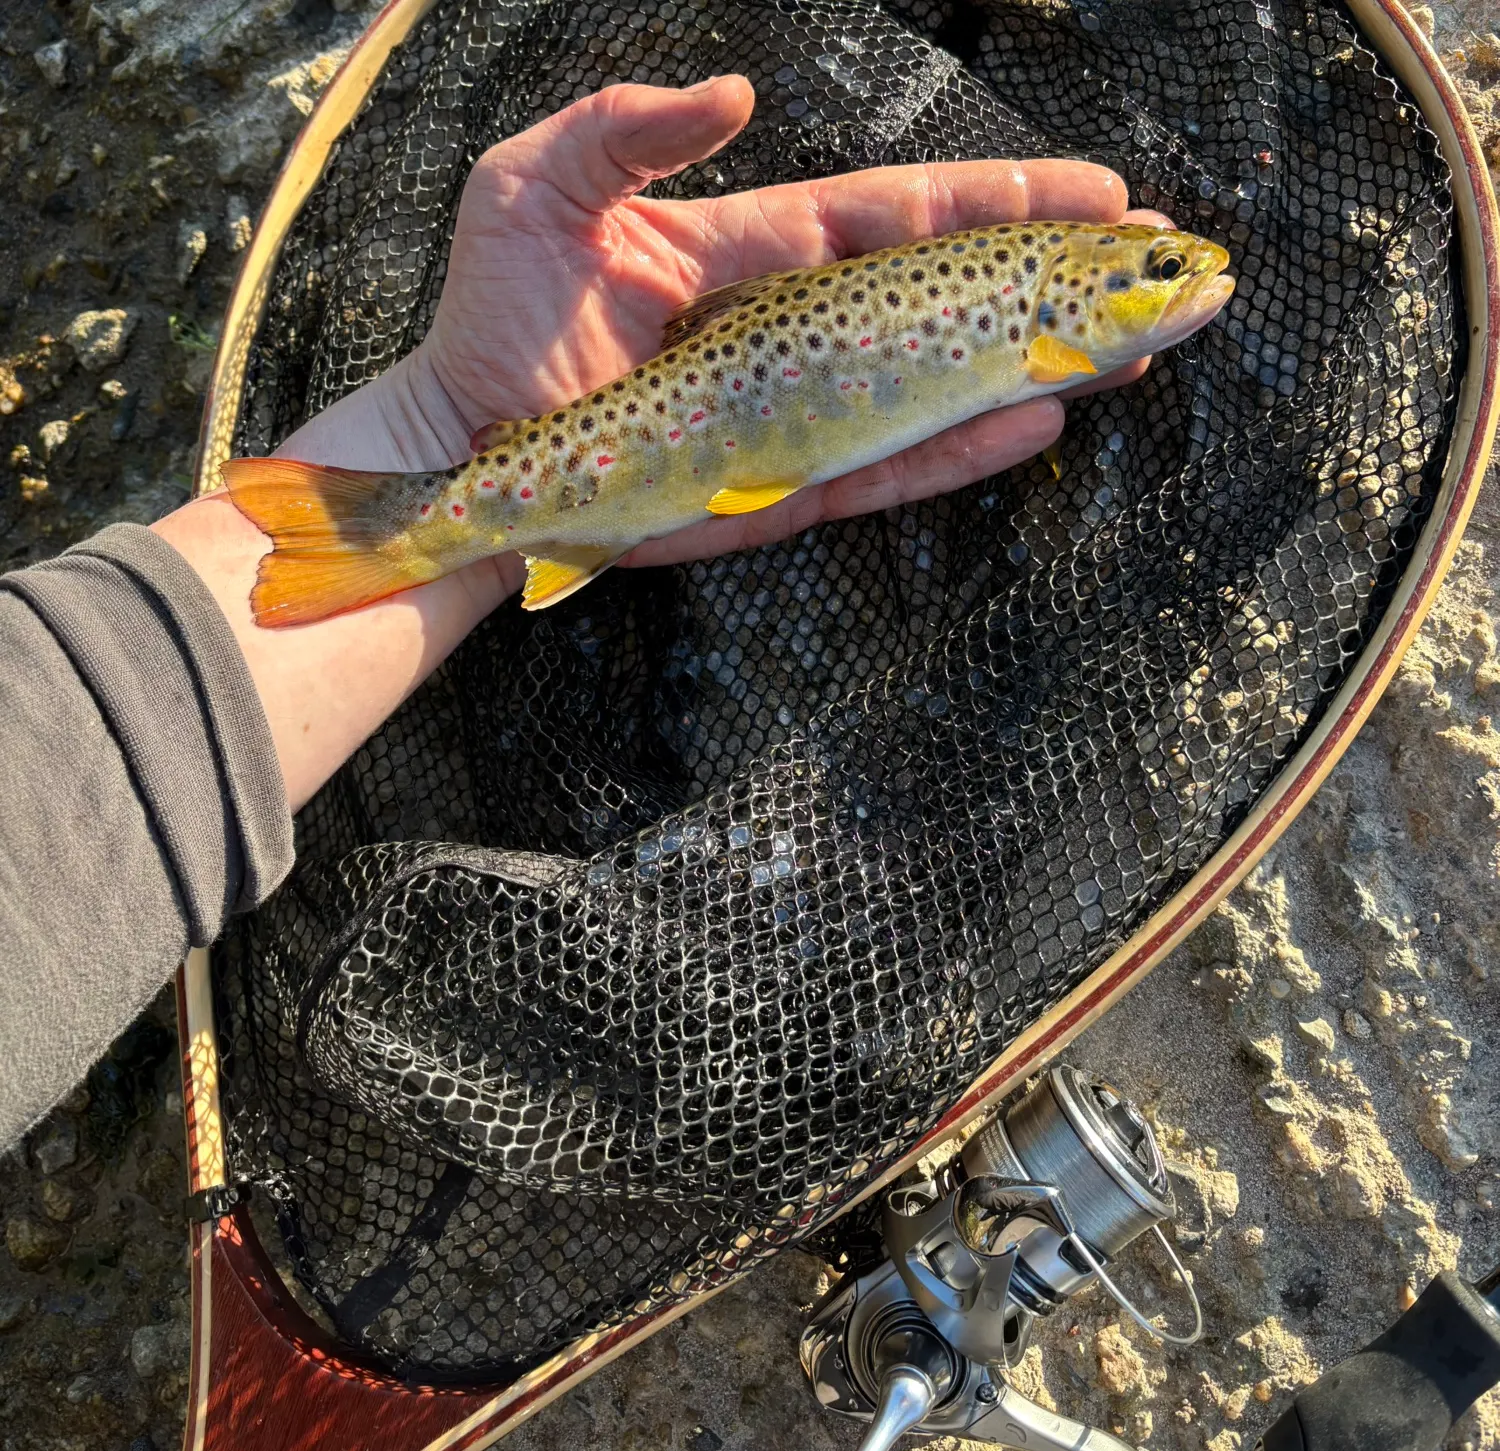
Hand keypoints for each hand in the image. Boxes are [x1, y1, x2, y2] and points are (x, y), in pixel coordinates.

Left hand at [159, 78, 1158, 811]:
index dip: (993, 202)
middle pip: (944, 298)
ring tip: (1132, 347)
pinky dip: (959, 450)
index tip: (1091, 193)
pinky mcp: (784, 485)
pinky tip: (1038, 420)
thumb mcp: (540, 184)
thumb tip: (735, 93)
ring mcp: (799, 412)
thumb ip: (631, 129)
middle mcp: (796, 331)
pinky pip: (887, 466)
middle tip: (1154, 267)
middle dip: (1047, 280)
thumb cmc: (493, 313)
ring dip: (1033, 364)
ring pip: (936, 384)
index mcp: (756, 253)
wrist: (465, 444)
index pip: (897, 217)